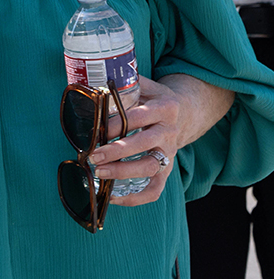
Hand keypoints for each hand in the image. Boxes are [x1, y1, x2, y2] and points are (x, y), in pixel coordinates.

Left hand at [98, 72, 235, 206]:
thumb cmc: (155, 99)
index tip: (94, 131)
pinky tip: (113, 197)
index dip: (115, 125)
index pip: (137, 117)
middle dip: (116, 151)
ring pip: (150, 167)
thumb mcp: (146, 85)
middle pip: (144, 144)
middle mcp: (169, 132)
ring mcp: (170, 153)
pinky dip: (136, 198)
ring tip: (98, 173)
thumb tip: (93, 79)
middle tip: (92, 155)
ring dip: (123, 172)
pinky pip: (155, 189)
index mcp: (164, 108)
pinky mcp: (168, 169)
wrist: (186, 112)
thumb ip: (125, 83)